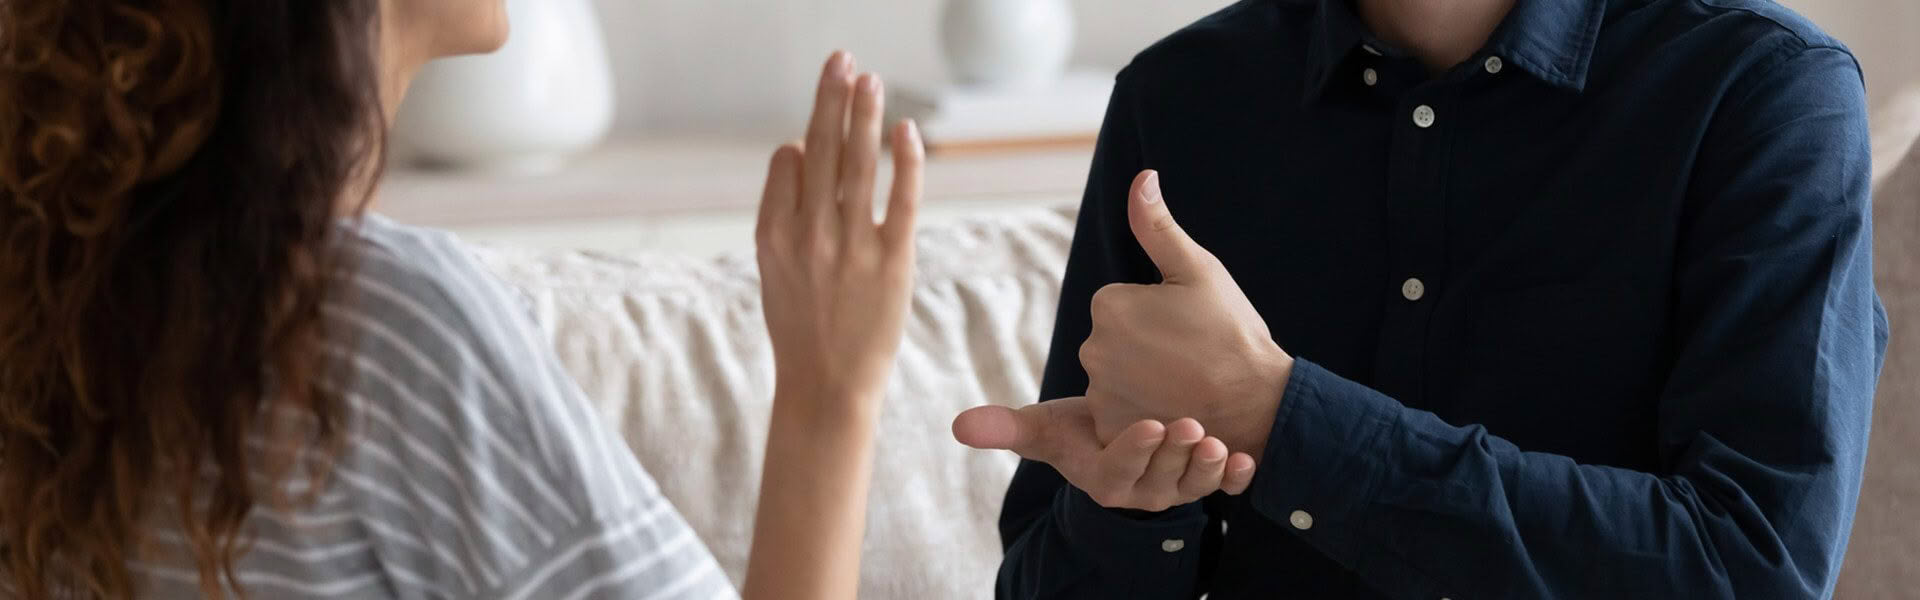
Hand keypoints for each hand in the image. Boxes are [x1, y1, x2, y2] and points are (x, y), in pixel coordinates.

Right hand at [756, 51, 923, 411]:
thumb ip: (780, 208)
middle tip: (842, 59)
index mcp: (774, 234)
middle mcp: (809, 234)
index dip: (807, 136)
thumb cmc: (803, 327)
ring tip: (869, 79)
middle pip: (821, 150)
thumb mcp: (774, 268)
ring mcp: (850, 246)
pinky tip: (906, 131)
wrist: (827, 387)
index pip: (789, 163)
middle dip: (831, 99)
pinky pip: (900, 199)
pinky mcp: (891, 262)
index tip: (824, 110)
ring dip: (864, 116)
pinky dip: (904, 161)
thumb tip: (795, 148)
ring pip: (858, 164)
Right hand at [952, 399, 1256, 510]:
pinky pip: (1223, 487)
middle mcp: (1140, 490)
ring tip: (1214, 440)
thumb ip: (1007, 429)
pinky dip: (1236, 475)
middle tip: (1190, 426)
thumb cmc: (1082, 430)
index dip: (1134, 451)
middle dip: (1175, 455)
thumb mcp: (1047, 429)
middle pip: (1160, 479)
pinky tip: (1244, 457)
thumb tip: (958, 426)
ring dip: (1206, 467)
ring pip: (1193, 485)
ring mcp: (1174, 490)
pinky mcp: (1203, 483)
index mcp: (1103, 477)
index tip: (1149, 423)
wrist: (1120, 437)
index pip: (1118, 471)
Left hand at [1080, 170, 1293, 460]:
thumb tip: (1142, 178)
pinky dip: (1138, 412)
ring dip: (1141, 381)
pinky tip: (1171, 409)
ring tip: (1183, 385)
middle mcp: (1093, 350)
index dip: (1156, 315)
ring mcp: (1100, 393)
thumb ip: (1158, 226)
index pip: (1120, 305)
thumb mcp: (1199, 270)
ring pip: (1115, 378)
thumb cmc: (1231, 332)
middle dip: (1143, 348)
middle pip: (1114, 342)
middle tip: (1187, 357)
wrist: (1258, 403)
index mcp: (1109, 305)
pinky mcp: (1109, 429)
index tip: (1186, 329)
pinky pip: (1116, 414)